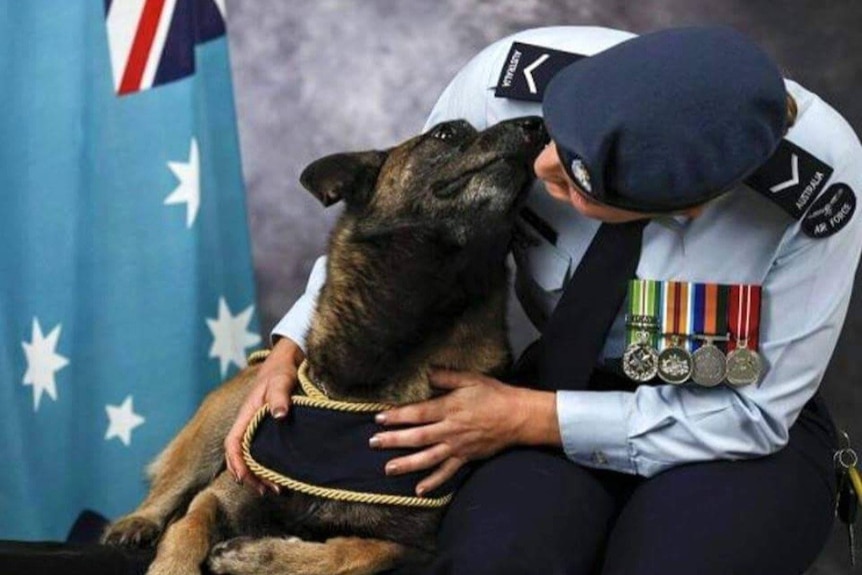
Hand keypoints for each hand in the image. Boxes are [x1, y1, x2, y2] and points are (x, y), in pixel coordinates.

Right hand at [224, 337, 304, 494]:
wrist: (286, 362)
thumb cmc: (282, 371)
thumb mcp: (282, 381)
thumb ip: (279, 396)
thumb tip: (278, 415)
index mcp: (246, 414)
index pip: (233, 443)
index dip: (236, 462)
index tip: (244, 478)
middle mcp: (247, 424)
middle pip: (239, 456)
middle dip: (249, 476)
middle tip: (267, 491)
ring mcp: (256, 428)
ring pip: (250, 456)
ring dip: (258, 475)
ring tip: (275, 490)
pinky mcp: (266, 430)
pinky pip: (261, 452)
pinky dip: (267, 467)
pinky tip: (280, 477)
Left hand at [370, 370, 558, 495]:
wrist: (517, 417)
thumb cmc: (494, 395)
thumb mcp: (471, 379)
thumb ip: (447, 377)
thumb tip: (427, 372)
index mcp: (449, 408)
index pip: (418, 413)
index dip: (398, 416)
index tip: (380, 418)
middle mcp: (450, 430)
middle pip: (417, 437)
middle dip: (394, 440)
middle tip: (373, 442)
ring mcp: (457, 447)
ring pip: (428, 458)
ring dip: (407, 464)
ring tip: (388, 469)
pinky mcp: (465, 458)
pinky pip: (447, 472)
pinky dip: (433, 482)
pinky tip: (419, 490)